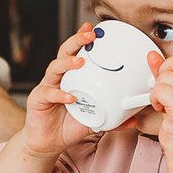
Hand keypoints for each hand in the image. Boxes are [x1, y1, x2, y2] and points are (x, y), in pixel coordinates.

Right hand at [0, 24, 112, 172]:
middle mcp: (57, 78)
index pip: (76, 52)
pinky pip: (48, 94)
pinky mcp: (38, 101)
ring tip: (80, 61)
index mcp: (71, 77)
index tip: (95, 28)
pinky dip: (59, 94)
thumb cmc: (69, 125)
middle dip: (77, 41)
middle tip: (90, 36)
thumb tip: (134, 118)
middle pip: (64, 52)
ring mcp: (46, 87)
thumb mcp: (95, 119)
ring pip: (54, 68)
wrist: (48, 143)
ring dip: (67, 63)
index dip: (83, 39)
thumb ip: (112, 117)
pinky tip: (70, 96)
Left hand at [146, 49, 172, 147]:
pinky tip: (162, 109)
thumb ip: (167, 73)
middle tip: (166, 91)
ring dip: (158, 91)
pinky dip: (155, 99)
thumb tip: (152, 56)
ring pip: (165, 77)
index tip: (171, 80)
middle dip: (165, 73)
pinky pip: (159, 90)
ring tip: (165, 104)